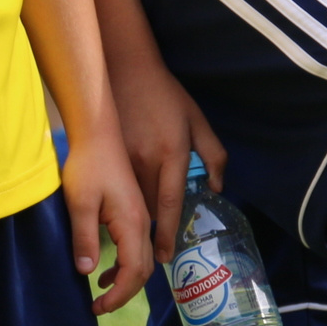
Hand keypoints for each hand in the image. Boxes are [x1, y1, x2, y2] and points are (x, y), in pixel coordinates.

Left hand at [62, 120, 152, 313]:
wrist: (99, 133)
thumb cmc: (88, 164)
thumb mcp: (80, 203)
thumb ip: (84, 239)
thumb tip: (87, 271)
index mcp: (133, 224)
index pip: (133, 272)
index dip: (118, 295)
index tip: (98, 307)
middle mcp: (142, 224)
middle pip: (143, 271)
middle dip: (124, 294)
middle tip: (100, 307)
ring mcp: (140, 218)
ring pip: (141, 261)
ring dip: (125, 281)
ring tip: (101, 294)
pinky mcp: (133, 212)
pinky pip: (135, 248)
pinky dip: (124, 265)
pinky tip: (104, 269)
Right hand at [114, 63, 224, 255]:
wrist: (126, 68)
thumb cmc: (166, 96)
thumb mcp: (197, 121)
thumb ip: (214, 155)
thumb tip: (217, 188)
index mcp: (173, 153)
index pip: (172, 203)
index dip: (168, 234)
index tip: (164, 257)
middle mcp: (147, 160)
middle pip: (151, 208)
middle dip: (156, 228)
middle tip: (158, 246)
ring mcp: (125, 158)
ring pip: (133, 200)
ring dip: (139, 216)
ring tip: (142, 228)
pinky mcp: (109, 154)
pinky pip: (119, 187)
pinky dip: (125, 199)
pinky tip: (128, 202)